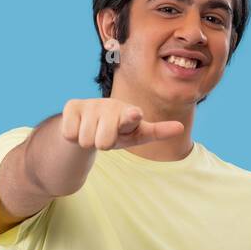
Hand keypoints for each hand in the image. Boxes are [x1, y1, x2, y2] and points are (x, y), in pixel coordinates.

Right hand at [59, 97, 183, 150]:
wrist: (89, 124)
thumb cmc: (118, 130)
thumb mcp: (137, 134)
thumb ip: (157, 131)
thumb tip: (180, 127)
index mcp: (129, 113)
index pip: (130, 117)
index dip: (130, 117)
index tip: (134, 114)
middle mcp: (110, 105)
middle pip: (103, 142)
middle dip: (104, 145)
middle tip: (106, 136)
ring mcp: (90, 104)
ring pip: (86, 140)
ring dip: (89, 142)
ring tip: (94, 133)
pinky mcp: (72, 106)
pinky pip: (70, 134)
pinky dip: (74, 137)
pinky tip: (80, 128)